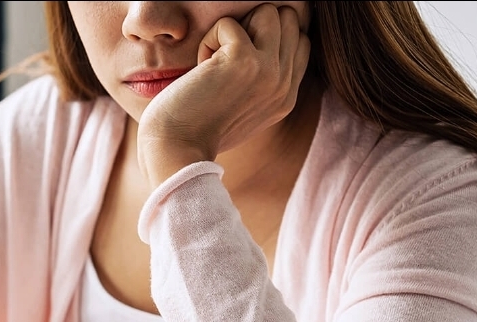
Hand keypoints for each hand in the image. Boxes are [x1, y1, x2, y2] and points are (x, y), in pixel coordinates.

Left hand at [136, 4, 310, 187]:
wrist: (176, 152)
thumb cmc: (195, 132)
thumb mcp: (242, 110)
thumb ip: (261, 83)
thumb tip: (259, 45)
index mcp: (286, 97)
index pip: (300, 42)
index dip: (267, 40)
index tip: (235, 65)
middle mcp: (284, 84)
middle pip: (287, 20)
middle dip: (253, 28)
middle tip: (223, 61)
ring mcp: (269, 71)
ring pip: (268, 12)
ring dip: (234, 30)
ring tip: (213, 62)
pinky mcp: (244, 60)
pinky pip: (228, 23)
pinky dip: (208, 40)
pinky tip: (199, 70)